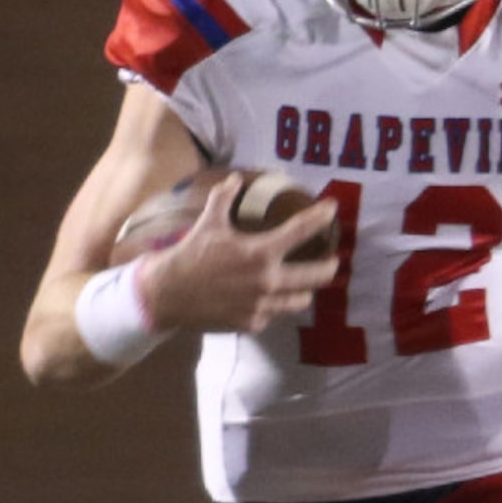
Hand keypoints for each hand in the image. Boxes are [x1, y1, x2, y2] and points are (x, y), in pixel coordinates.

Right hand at [136, 175, 341, 333]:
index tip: (333, 209)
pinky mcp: (254, 324)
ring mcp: (263, 306)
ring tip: (303, 283)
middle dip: (330, 267)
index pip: (301, 231)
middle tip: (332, 261)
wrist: (168, 295)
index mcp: (260, 252)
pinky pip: (275, 314)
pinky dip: (274, 305)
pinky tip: (267, 298)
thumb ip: (224, 199)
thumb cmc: (190, 255)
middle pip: (317, 277)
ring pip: (301, 300)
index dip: (320, 217)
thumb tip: (235, 179)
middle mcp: (268, 281)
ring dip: (305, 290)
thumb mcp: (208, 223)